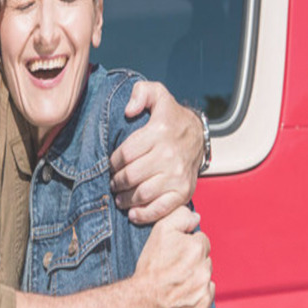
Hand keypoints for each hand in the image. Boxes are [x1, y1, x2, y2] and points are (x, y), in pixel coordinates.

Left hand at [109, 81, 202, 223]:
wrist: (198, 135)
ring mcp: (177, 176)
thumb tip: (129, 110)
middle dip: (116, 182)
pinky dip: (144, 215)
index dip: (112, 162)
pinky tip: (133, 213)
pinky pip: (160, 208)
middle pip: (130, 176)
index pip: (124, 154)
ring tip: (119, 196)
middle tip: (112, 182)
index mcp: (159, 132)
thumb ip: (141, 92)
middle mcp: (169, 155)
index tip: (110, 165)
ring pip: (142, 194)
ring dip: (125, 199)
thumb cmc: (170, 117)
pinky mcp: (184, 191)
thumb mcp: (157, 94)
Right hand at [132, 206, 214, 307]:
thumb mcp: (159, 232)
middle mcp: (206, 275)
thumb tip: (196, 217)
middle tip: (172, 275)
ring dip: (195, 289)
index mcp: (198, 251)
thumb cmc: (148, 270)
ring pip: (206, 289)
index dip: (187, 248)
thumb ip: (180, 217)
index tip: (174, 257)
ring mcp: (205, 300)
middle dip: (193, 267)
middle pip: (204, 265)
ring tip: (173, 293)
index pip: (201, 243)